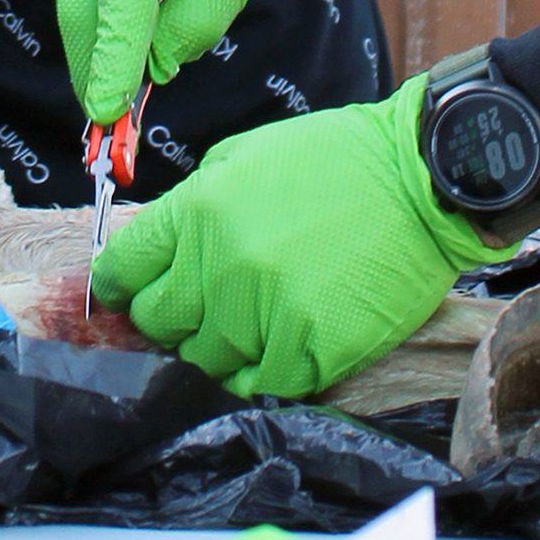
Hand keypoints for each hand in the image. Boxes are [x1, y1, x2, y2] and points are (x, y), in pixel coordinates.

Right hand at [46, 0, 304, 124]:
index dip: (112, 59)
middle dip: (93, 68)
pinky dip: (91, 20)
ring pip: (72, 0)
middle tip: (109, 128)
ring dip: (91, 48)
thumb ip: (199, 20)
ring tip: (116, 90)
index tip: (106, 113)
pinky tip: (115, 41)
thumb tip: (155, 67)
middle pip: (83, 6)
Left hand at [92, 74, 512, 397]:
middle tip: (197, 306)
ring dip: (218, 345)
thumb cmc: (334, 160)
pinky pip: (260, 383)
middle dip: (169, 315)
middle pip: (158, 322)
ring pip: (205, 360)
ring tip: (249, 322)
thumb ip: (194, 206)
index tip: (129, 291)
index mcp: (197, 212)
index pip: (123, 269)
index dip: (121, 284)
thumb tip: (162, 252)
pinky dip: (263, 369)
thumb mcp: (244, 156)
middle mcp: (219, 267)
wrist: (418, 183)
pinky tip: (281, 343)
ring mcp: (263, 314)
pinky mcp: (307, 352)